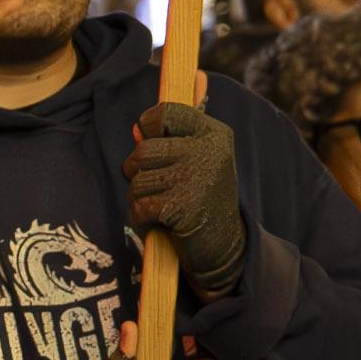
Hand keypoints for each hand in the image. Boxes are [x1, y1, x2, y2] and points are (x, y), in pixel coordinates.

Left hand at [129, 102, 251, 298]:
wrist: (224, 246)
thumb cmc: (200, 199)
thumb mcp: (191, 163)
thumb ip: (164, 142)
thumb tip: (136, 129)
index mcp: (213, 133)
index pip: (164, 113)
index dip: (149, 128)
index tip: (155, 142)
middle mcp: (208, 150)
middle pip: (142, 150)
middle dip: (138, 172)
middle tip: (160, 188)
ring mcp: (196, 177)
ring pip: (136, 180)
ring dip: (140, 199)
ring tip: (164, 208)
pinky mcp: (182, 205)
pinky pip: (138, 206)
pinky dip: (142, 219)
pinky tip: (162, 224)